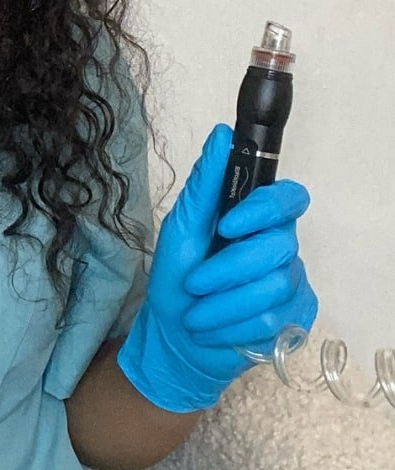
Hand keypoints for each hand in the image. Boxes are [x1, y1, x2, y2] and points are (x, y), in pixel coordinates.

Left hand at [116, 122, 318, 411]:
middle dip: (227, 269)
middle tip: (194, 282)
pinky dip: (233, 325)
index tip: (227, 225)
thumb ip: (204, 183)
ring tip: (197, 311)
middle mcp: (281, 246)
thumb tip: (222, 133)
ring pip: (274, 287)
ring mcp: (292, 283)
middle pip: (278, 246)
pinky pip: (273, 319)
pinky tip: (214, 328)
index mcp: (254, 218)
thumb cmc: (175, 276)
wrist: (174, 335)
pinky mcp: (294, 319)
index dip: (265, 209)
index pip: (289, 198)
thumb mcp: (180, 226)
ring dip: (224, 302)